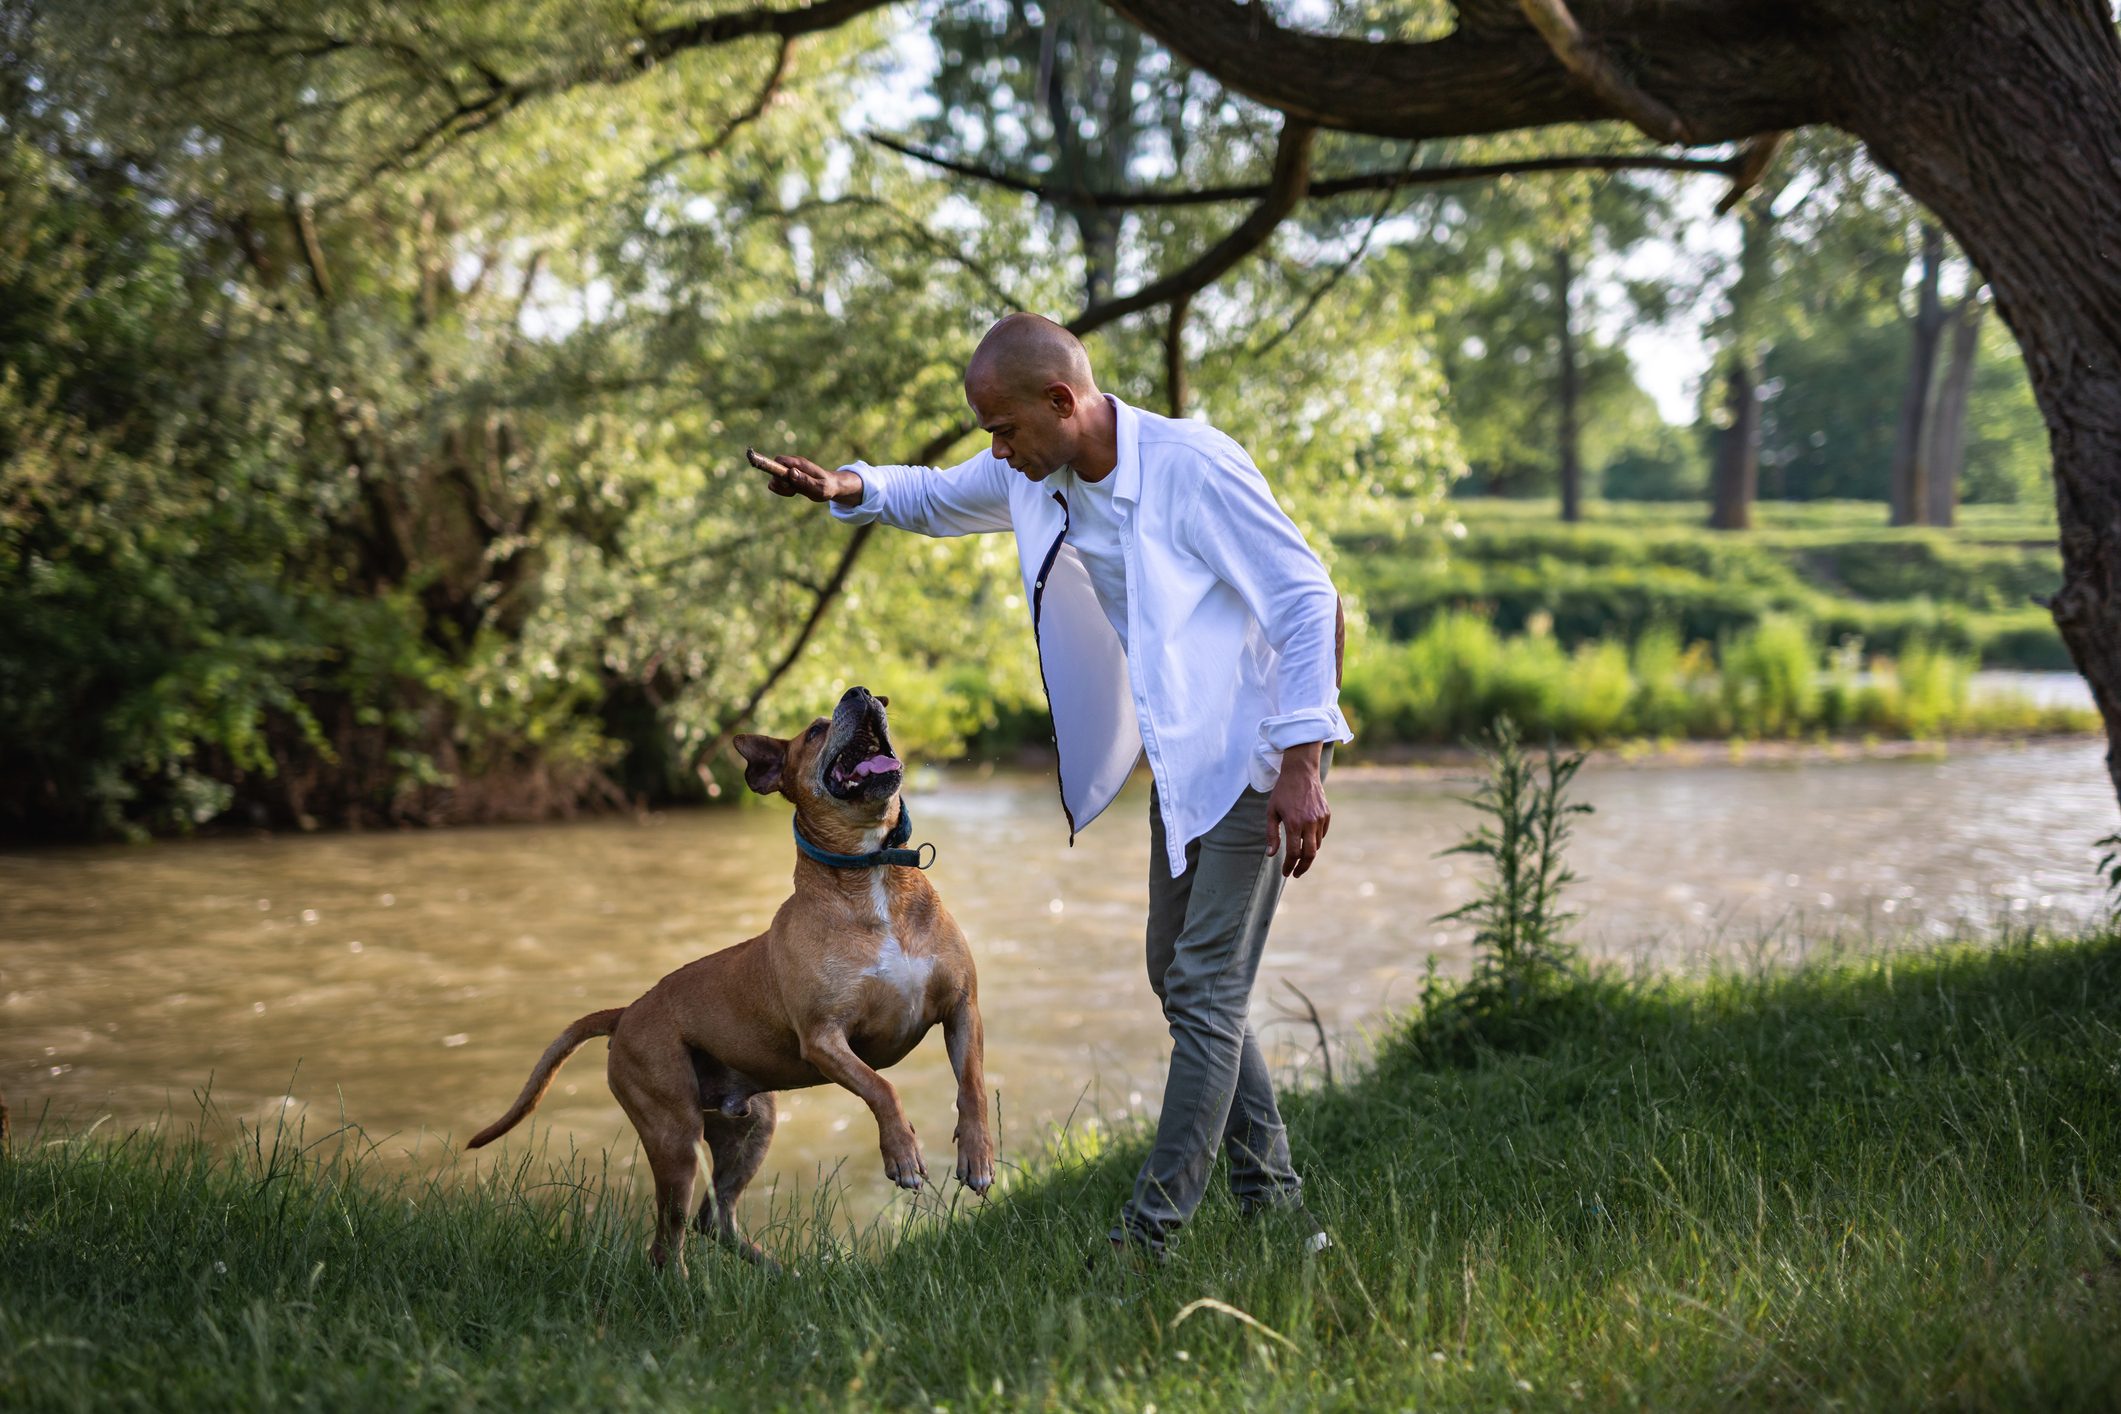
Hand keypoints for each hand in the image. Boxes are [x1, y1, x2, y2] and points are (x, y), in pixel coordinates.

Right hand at [747, 447, 861, 504]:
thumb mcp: (820, 487)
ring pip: (774, 478)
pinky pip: (778, 484)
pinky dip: (783, 491)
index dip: (776, 470)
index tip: (786, 483)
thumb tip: (791, 472)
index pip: (779, 460)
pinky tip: (793, 492)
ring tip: (794, 492)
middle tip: (792, 490)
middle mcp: (793, 465)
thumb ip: (806, 481)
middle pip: (774, 469)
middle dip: (779, 482)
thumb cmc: (828, 486)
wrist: (833, 486)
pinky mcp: (789, 478)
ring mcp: (790, 471)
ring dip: (780, 488)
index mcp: (800, 463)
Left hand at [1265, 742, 1329, 878]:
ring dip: (1308, 853)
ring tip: (1299, 856)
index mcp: (1294, 823)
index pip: (1294, 853)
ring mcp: (1320, 819)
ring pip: (1317, 845)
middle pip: (1310, 855)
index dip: (1289, 866)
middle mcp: (1309, 823)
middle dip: (1303, 867)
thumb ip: (1272, 834)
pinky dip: (1315, 841)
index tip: (1286, 872)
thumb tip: (1271, 854)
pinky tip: (1306, 841)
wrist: (1301, 772)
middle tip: (1296, 873)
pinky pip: (1322, 834)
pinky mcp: (1327, 815)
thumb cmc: (1282, 792)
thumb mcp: (1271, 812)